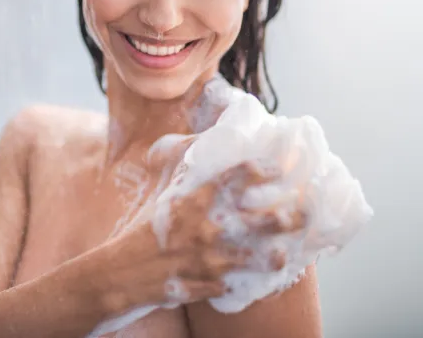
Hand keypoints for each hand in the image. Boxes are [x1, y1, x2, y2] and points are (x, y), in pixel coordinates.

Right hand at [110, 159, 304, 307]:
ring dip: (272, 255)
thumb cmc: (143, 227)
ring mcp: (205, 259)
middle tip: (302, 211)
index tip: (277, 168)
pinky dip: (244, 282)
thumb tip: (201, 137)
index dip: (262, 169)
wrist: (119, 273)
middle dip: (287, 216)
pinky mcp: (204, 285)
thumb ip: (182, 166)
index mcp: (193, 199)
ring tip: (284, 253)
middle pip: (260, 220)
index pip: (236, 177)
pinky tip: (257, 280)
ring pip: (255, 258)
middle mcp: (204, 227)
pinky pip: (232, 285)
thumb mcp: (161, 192)